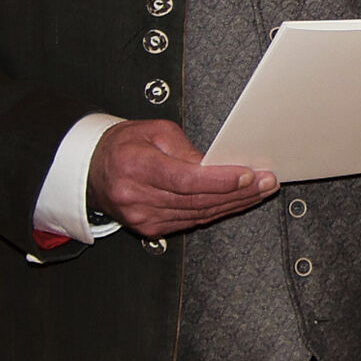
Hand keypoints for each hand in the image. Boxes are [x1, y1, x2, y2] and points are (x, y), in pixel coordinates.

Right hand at [87, 119, 276, 237]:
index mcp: (136, 166)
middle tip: (266, 182)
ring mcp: (142, 217)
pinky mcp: (149, 229)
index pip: (185, 180)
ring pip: (199, 214)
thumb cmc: (123, 145)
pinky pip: (191, 221)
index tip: (247, 175)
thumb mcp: (154, 131)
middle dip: (238, 192)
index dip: (220, 180)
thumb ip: (185, 148)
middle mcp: (137, 197)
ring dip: (234, 204)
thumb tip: (216, 164)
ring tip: (260, 191)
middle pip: (198, 200)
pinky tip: (236, 202)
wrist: (93, 170)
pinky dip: (217, 211)